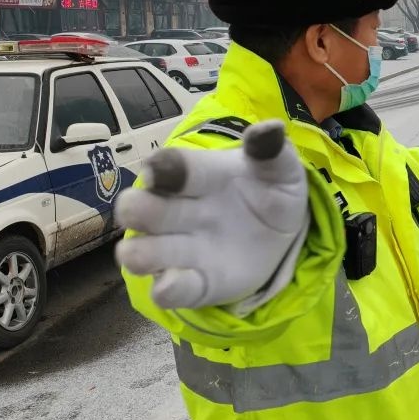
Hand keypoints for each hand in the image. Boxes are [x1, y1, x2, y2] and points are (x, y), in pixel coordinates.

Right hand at [115, 120, 308, 309]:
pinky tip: (175, 284)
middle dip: (134, 208)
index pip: (170, 166)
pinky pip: (169, 290)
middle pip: (138, 208)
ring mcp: (181, 249)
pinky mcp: (194, 284)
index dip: (160, 167)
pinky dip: (167, 289)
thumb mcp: (281, 170)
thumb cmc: (271, 192)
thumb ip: (272, 151)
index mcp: (198, 175)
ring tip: (143, 254)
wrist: (284, 235)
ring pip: (140, 252)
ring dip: (137, 254)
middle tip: (140, 209)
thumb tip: (271, 128)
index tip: (157, 169)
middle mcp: (178, 211)